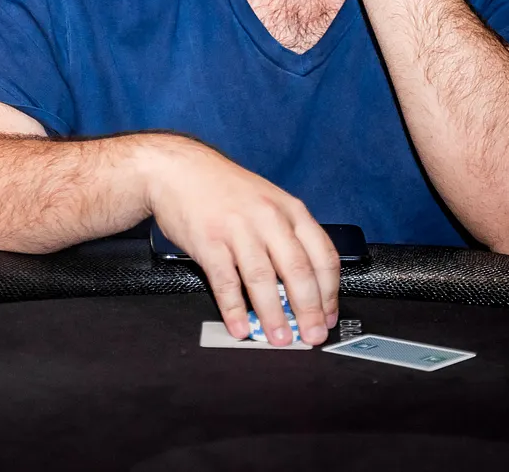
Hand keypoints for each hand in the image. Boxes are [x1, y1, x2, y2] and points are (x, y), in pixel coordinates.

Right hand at [142, 136, 338, 347]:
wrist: (179, 170)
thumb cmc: (225, 189)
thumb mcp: (269, 201)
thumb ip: (287, 236)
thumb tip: (304, 286)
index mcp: (290, 210)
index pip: (322, 255)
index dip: (329, 292)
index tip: (328, 316)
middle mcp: (268, 218)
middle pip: (297, 270)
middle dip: (308, 310)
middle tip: (312, 337)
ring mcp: (238, 229)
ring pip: (262, 279)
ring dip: (274, 315)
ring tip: (280, 339)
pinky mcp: (209, 241)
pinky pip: (225, 282)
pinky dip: (234, 309)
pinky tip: (240, 326)